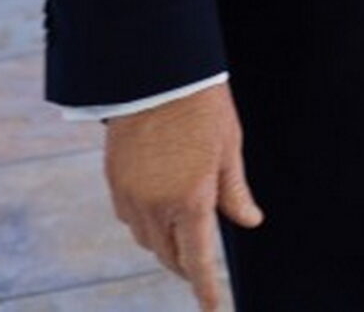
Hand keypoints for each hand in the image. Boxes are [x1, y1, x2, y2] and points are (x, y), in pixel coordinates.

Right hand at [103, 83, 262, 309]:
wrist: (156, 74)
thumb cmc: (202, 107)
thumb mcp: (228, 149)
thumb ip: (235, 192)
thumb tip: (250, 222)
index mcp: (191, 200)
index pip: (197, 259)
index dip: (205, 288)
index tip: (213, 307)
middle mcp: (156, 205)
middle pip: (169, 254)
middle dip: (185, 263)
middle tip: (199, 264)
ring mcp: (130, 195)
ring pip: (146, 239)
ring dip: (164, 242)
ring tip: (181, 227)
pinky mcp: (113, 181)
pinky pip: (128, 217)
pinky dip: (145, 222)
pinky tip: (158, 206)